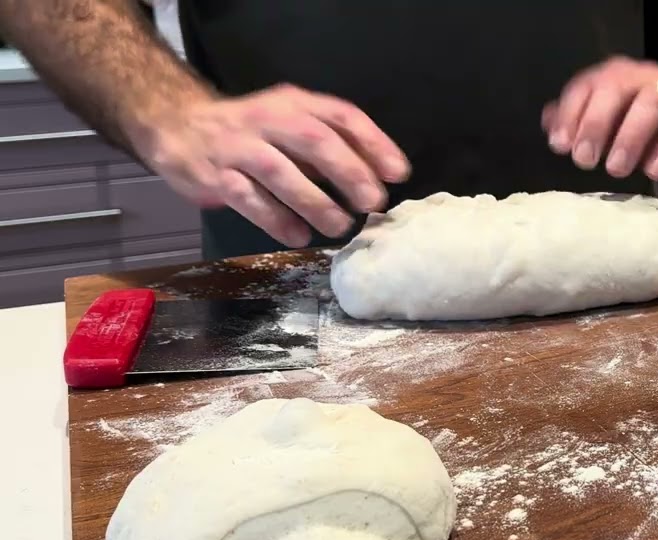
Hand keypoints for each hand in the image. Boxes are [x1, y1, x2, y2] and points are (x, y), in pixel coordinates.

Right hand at [129, 84, 409, 247]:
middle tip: (372, 202)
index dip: (373, 142)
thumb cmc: (252, 132)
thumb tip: (380, 178)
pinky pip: (248, 199)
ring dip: (315, 202)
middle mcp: (267, 119)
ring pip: (280, 172)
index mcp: (294, 103)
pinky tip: (299, 236)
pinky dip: (276, 220)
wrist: (178, 126)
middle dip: (348, 171)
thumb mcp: (292, 125)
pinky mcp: (215, 175)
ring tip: (340, 226)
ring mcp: (238, 146)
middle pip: (313, 139)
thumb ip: (331, 146)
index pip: (341, 115)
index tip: (399, 173)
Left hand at [542, 56, 657, 181]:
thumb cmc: (647, 124)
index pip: (586, 86)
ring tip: (616, 170)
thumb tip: (549, 124)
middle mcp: (643, 78)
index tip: (560, 146)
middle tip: (585, 161)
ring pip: (652, 105)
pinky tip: (653, 171)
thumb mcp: (611, 120)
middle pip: (616, 89)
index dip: (570, 114)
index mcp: (615, 76)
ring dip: (630, 137)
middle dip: (596, 124)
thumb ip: (579, 119)